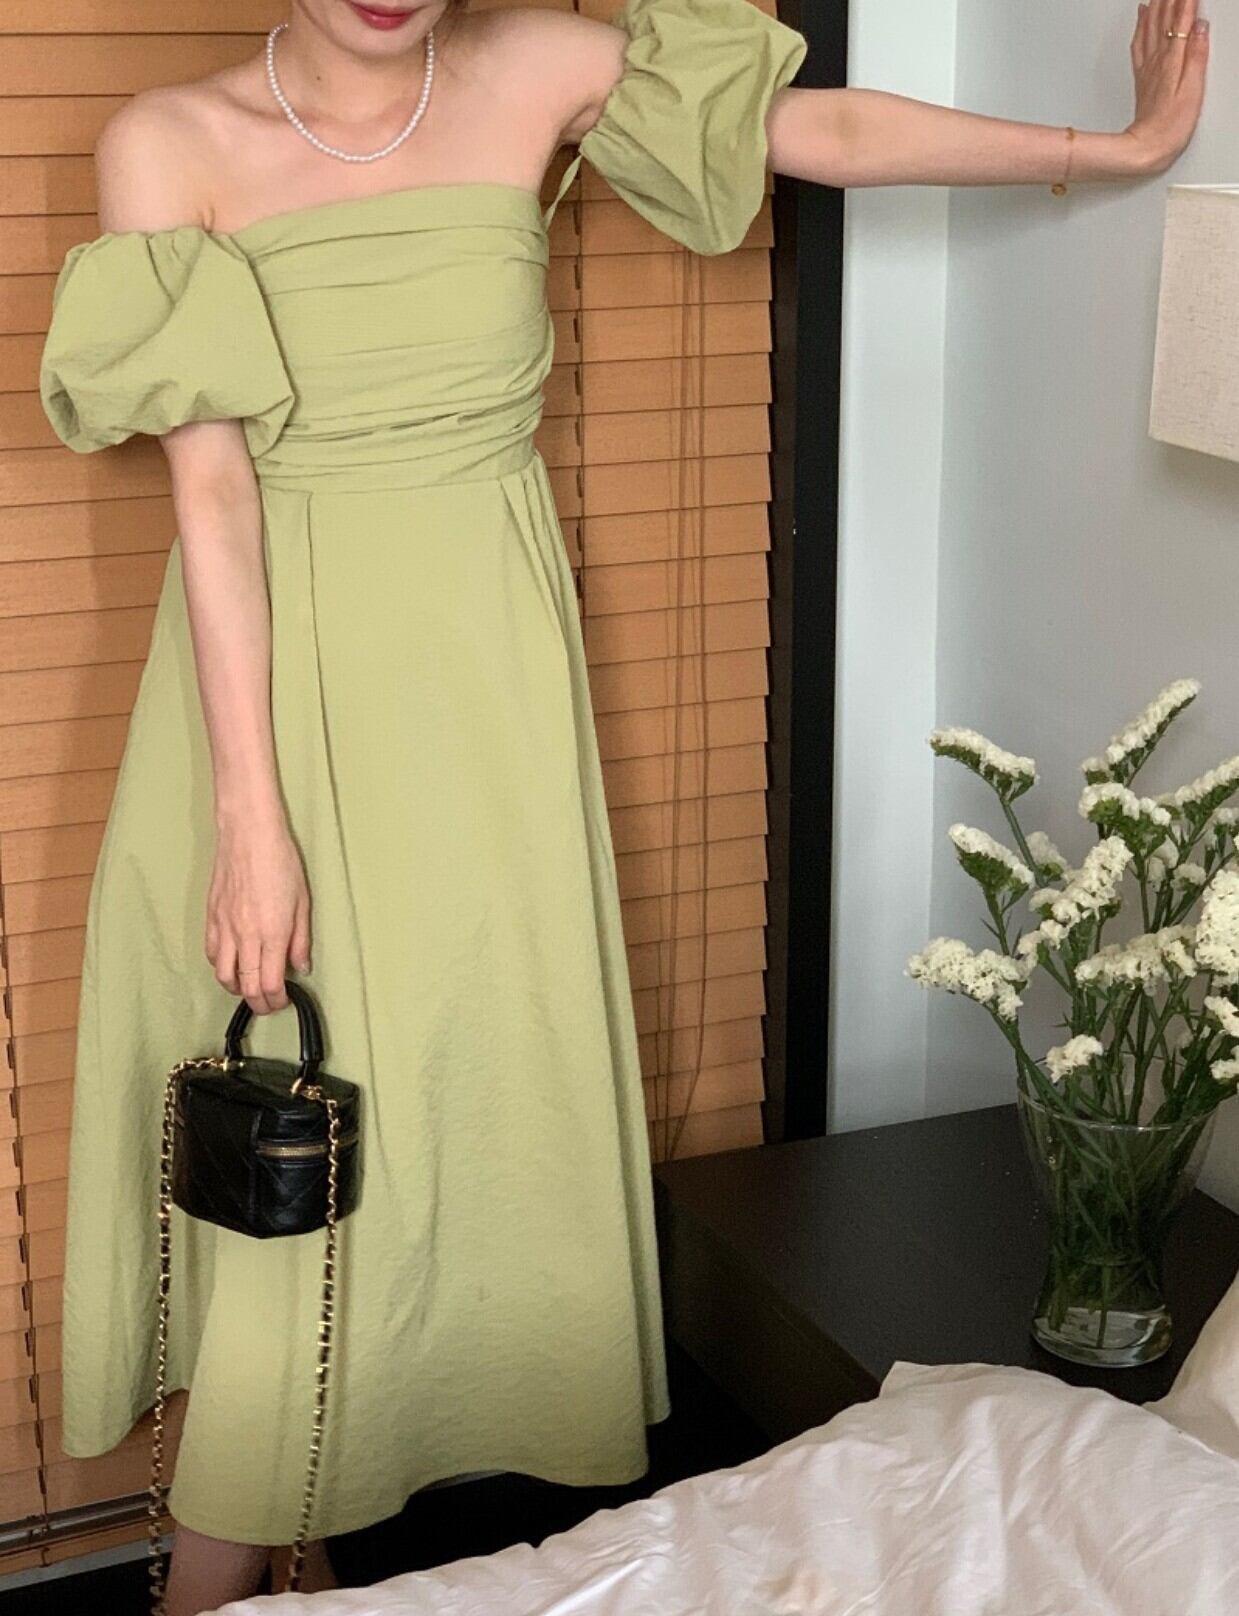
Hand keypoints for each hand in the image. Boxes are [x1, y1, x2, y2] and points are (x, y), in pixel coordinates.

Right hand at [205, 817, 311, 1014]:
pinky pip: (212, 954)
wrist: (248, 835)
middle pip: (246, 987)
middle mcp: (247, 935)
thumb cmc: (280, 861)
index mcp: (273, 933)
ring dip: (237, 989)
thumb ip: (301, 939)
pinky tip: (232, 964)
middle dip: (258, 1003)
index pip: (270, 984)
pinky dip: (221, 967)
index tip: (283, 1001)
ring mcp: (225, 927)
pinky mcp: (211, 917)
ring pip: (224, 975)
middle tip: (268, 1004)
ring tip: (249, 988)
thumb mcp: (303, 901)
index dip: (276, 1001)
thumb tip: (301, 966)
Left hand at [1127, 0, 1209, 173]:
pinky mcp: (1142, 76)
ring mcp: (1148, 67)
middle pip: (1164, 18)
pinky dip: (1142, 24)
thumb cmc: (1171, 125)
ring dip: (1157, 4)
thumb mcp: (1193, 89)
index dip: (1188, 0)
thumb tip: (1199, 27)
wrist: (1146, 147)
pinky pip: (1140, 41)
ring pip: (1150, 25)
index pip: (1181, 20)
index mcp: (1173, 60)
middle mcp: (1158, 59)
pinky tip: (1143, 15)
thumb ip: (1196, 55)